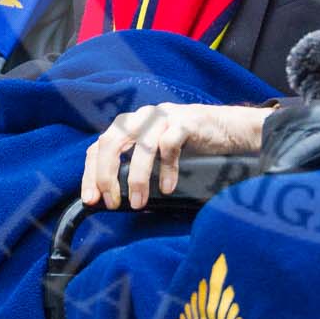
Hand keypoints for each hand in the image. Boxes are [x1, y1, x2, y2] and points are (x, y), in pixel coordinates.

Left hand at [80, 103, 271, 210]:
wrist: (228, 129)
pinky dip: (167, 169)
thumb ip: (135, 166)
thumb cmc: (189, 145)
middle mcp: (143, 117)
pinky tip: (169, 188)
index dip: (91, 173)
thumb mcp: (156, 154)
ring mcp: (165, 116)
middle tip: (112, 201)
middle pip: (111, 141)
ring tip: (139, 202)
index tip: (92, 200)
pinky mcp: (187, 121)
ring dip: (137, 178)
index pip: (99, 146)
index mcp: (131, 124)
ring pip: (141, 146)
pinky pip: (170, 145)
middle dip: (106, 174)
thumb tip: (113, 196)